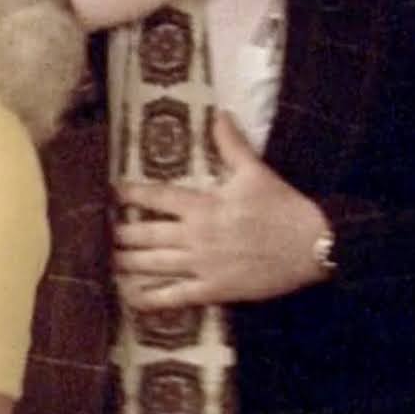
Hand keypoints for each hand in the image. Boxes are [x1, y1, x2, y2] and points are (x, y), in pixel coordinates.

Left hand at [113, 110, 332, 306]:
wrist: (312, 245)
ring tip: (109, 261)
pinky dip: (152, 299)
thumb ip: (231, 144)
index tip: (110, 193)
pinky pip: (176, 297)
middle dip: (123, 234)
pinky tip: (131, 298)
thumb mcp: (255, 171)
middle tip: (103, 233)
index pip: (158, 198)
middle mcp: (196, 236)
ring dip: (128, 263)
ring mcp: (203, 265)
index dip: (131, 195)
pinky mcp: (215, 290)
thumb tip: (219, 114)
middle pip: (148, 235)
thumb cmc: (283, 207)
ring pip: (155, 266)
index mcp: (203, 205)